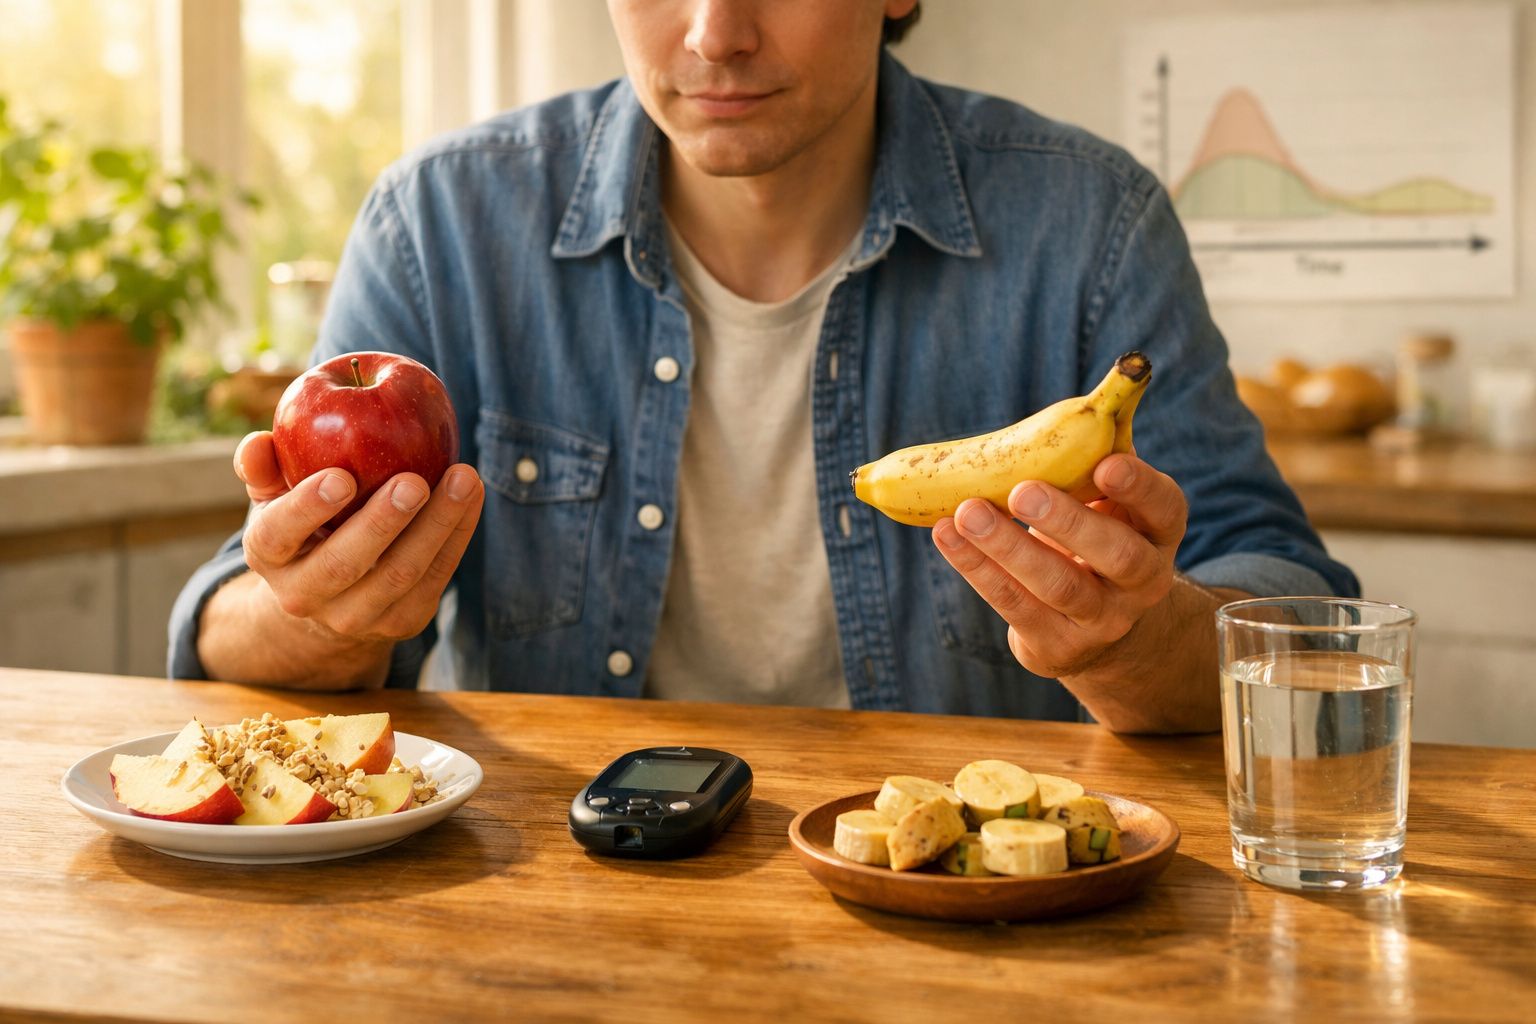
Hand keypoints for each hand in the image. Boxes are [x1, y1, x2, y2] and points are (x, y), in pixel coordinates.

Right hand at [232, 431, 483, 644]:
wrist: (329, 598)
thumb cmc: (302, 526)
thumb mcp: (274, 497)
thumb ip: (263, 467)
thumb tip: (257, 443)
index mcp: (266, 555)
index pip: (278, 534)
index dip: (306, 508)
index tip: (341, 476)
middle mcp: (305, 595)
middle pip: (344, 563)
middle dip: (382, 522)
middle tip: (414, 481)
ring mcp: (355, 616)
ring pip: (399, 574)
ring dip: (436, 526)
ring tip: (463, 480)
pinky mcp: (402, 622)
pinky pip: (435, 579)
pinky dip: (457, 536)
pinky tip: (472, 497)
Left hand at [930, 453, 1185, 681]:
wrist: (1096, 624)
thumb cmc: (1092, 533)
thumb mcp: (1105, 497)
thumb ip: (1100, 452)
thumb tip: (1107, 385)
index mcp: (1158, 532)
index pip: (1165, 508)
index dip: (1139, 487)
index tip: (1106, 463)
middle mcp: (1144, 580)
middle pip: (1117, 555)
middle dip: (1068, 522)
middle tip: (1022, 490)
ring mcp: (1104, 620)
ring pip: (1060, 587)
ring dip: (1008, 548)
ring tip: (966, 512)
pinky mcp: (1058, 646)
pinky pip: (1015, 606)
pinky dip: (977, 569)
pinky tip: (947, 536)